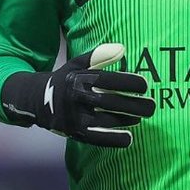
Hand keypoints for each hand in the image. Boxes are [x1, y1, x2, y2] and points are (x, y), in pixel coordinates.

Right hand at [2, 43, 155, 146]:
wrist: (37, 101)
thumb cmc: (65, 79)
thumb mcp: (77, 64)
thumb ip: (99, 55)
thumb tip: (123, 49)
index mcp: (78, 78)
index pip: (109, 80)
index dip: (129, 82)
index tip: (145, 85)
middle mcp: (76, 98)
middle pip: (111, 102)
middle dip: (135, 105)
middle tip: (152, 105)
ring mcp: (74, 117)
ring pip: (106, 121)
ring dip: (127, 120)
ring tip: (141, 117)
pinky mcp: (74, 133)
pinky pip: (97, 139)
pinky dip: (114, 140)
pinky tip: (129, 138)